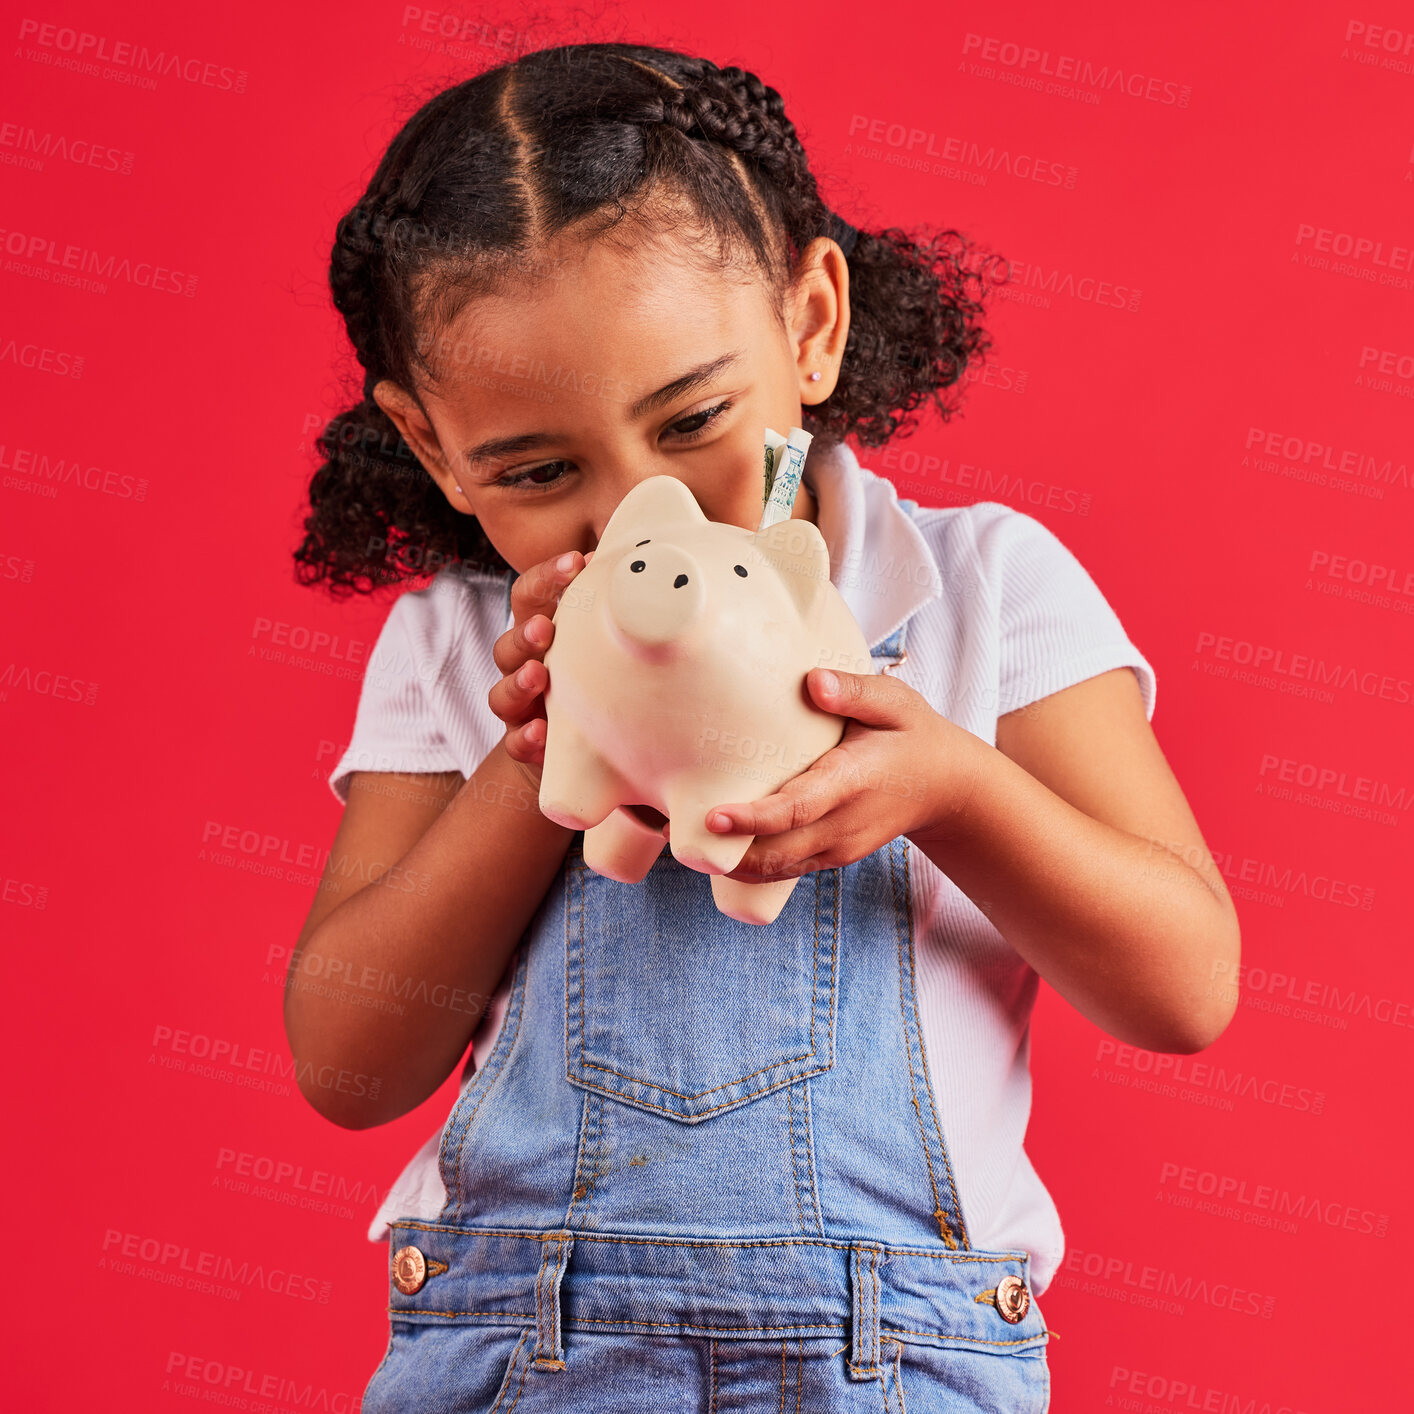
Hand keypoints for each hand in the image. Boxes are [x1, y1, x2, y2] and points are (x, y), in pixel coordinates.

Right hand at [489, 549, 594, 790]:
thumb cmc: (596, 678)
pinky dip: (525, 738)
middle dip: (525, 633)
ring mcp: (521, 707)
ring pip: (502, 693)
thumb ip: (617, 606)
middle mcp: (524, 666)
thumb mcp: (603, 641)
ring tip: (538, 676)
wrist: (583, 746)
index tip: (577, 561)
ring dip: (518, 682)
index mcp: (541, 633)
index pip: (530, 596)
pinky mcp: (524, 744)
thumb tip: (657, 556)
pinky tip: (541, 731)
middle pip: (508, 644)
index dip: (546, 576)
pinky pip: (516, 743)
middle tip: (545, 627)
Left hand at [703, 668, 983, 880]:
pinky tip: (714, 844)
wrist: (948, 789)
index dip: (754, 817)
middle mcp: (843, 824)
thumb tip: (814, 683)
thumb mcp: (897, 703)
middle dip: (725, 849)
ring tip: (680, 838)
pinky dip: (747, 864)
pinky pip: (783, 869)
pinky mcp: (831, 857)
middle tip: (669, 830)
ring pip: (775, 869)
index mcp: (853, 782)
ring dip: (729, 861)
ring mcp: (837, 848)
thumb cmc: (914, 735)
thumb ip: (856, 692)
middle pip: (776, 851)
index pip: (798, 808)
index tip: (713, 814)